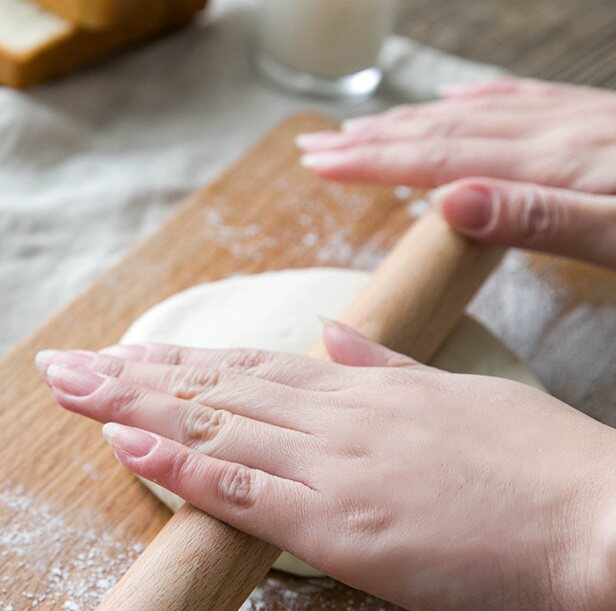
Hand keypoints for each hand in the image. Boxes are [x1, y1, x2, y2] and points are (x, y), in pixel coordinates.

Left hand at [37, 329, 615, 610]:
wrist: (611, 528)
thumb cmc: (552, 473)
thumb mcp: (465, 400)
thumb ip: (389, 370)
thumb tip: (332, 336)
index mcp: (370, 391)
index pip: (252, 367)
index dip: (181, 362)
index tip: (125, 355)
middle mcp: (341, 418)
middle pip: (216, 387)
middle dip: (132, 376)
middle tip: (63, 366)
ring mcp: (337, 469)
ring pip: (216, 427)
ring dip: (134, 408)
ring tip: (70, 390)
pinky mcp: (345, 527)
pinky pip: (247, 491)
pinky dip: (183, 467)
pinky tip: (128, 448)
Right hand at [297, 78, 615, 268]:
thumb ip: (541, 219)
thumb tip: (449, 201)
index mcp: (553, 165)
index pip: (440, 161)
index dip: (373, 164)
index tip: (318, 165)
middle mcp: (554, 134)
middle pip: (441, 133)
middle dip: (370, 141)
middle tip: (313, 147)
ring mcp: (575, 122)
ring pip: (471, 116)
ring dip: (406, 123)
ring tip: (360, 129)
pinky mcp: (595, 123)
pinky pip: (518, 102)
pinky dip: (471, 103)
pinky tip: (450, 101)